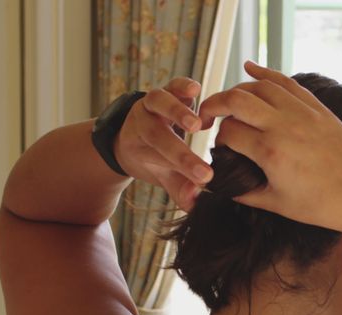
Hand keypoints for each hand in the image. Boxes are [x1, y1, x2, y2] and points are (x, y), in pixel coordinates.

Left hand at [113, 77, 211, 211]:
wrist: (136, 131)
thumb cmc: (152, 157)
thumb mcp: (163, 175)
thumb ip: (180, 188)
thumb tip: (195, 202)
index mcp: (138, 145)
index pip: (161, 159)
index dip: (182, 171)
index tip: (204, 182)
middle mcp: (142, 122)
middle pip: (157, 136)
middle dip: (181, 154)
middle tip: (204, 170)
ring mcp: (153, 104)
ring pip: (159, 104)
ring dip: (177, 113)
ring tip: (199, 125)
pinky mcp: (168, 90)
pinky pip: (172, 85)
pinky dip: (183, 86)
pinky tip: (196, 89)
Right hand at [196, 61, 341, 227]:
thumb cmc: (323, 204)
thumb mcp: (277, 204)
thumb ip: (244, 192)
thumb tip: (221, 185)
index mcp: (271, 152)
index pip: (228, 132)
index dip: (218, 139)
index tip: (222, 149)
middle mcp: (284, 126)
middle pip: (235, 100)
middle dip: (214, 105)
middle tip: (206, 115)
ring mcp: (302, 113)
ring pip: (258, 86)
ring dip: (237, 90)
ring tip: (228, 102)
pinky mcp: (316, 107)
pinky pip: (285, 82)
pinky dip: (264, 73)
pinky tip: (249, 68)